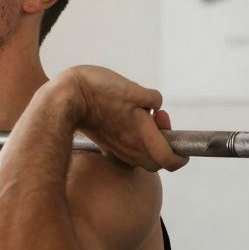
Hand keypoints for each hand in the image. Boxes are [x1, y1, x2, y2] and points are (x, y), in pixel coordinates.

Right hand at [58, 65, 187, 171]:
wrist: (66, 97)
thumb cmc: (98, 91)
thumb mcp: (132, 88)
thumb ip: (151, 99)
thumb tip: (155, 105)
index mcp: (141, 134)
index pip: (168, 159)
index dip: (181, 156)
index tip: (182, 144)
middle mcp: (130, 146)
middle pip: (157, 161)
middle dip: (165, 144)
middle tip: (159, 119)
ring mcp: (117, 148)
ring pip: (143, 156)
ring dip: (150, 141)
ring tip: (144, 115)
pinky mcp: (107, 144)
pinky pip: (129, 150)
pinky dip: (136, 140)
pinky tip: (128, 119)